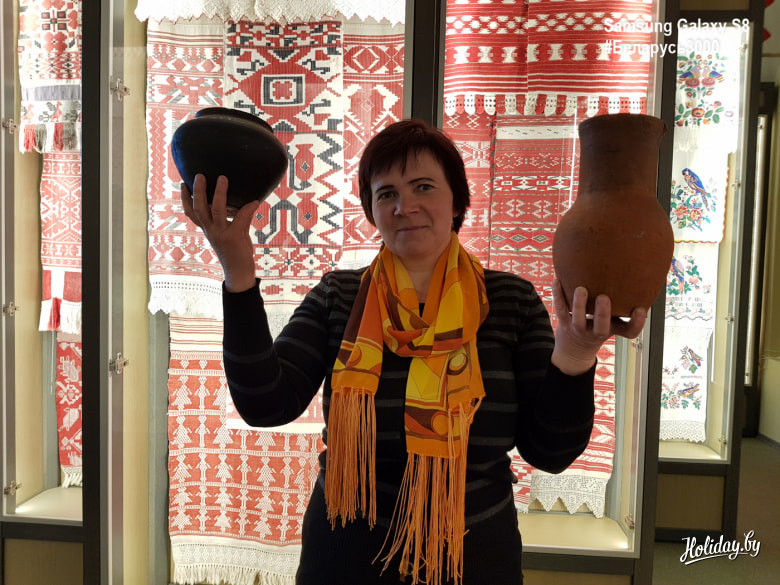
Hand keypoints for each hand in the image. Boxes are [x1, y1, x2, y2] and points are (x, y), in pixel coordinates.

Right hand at [180, 174, 258, 291]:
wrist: (239, 273)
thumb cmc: (235, 252)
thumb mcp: (232, 233)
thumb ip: (237, 218)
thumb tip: (250, 200)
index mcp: (208, 230)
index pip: (191, 214)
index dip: (185, 199)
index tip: (182, 184)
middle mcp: (211, 231)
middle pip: (199, 209)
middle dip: (198, 191)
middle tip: (199, 175)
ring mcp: (221, 234)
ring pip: (217, 210)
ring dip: (220, 193)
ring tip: (223, 178)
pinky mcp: (234, 237)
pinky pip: (241, 218)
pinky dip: (249, 208)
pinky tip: (255, 200)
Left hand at [550, 278, 646, 375]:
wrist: (574, 350)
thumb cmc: (598, 328)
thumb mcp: (613, 322)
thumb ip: (622, 306)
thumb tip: (634, 279)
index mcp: (613, 329)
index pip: (629, 332)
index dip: (637, 323)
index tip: (641, 310)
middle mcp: (596, 332)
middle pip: (601, 327)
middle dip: (602, 314)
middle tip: (604, 298)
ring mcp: (579, 329)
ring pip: (578, 319)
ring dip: (579, 304)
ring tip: (581, 289)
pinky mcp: (564, 323)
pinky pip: (560, 309)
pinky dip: (558, 295)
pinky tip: (557, 281)